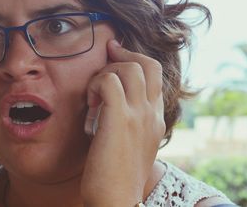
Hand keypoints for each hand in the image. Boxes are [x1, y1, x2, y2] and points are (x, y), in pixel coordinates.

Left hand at [81, 39, 165, 206]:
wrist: (117, 200)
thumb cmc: (118, 174)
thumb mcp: (133, 145)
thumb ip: (132, 123)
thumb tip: (112, 106)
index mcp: (156, 118)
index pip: (155, 74)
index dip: (136, 59)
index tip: (116, 54)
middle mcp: (151, 113)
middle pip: (147, 64)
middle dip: (124, 54)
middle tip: (107, 55)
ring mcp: (139, 114)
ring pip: (129, 68)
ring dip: (107, 72)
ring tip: (94, 94)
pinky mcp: (120, 119)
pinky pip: (110, 81)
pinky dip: (97, 83)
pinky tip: (90, 102)